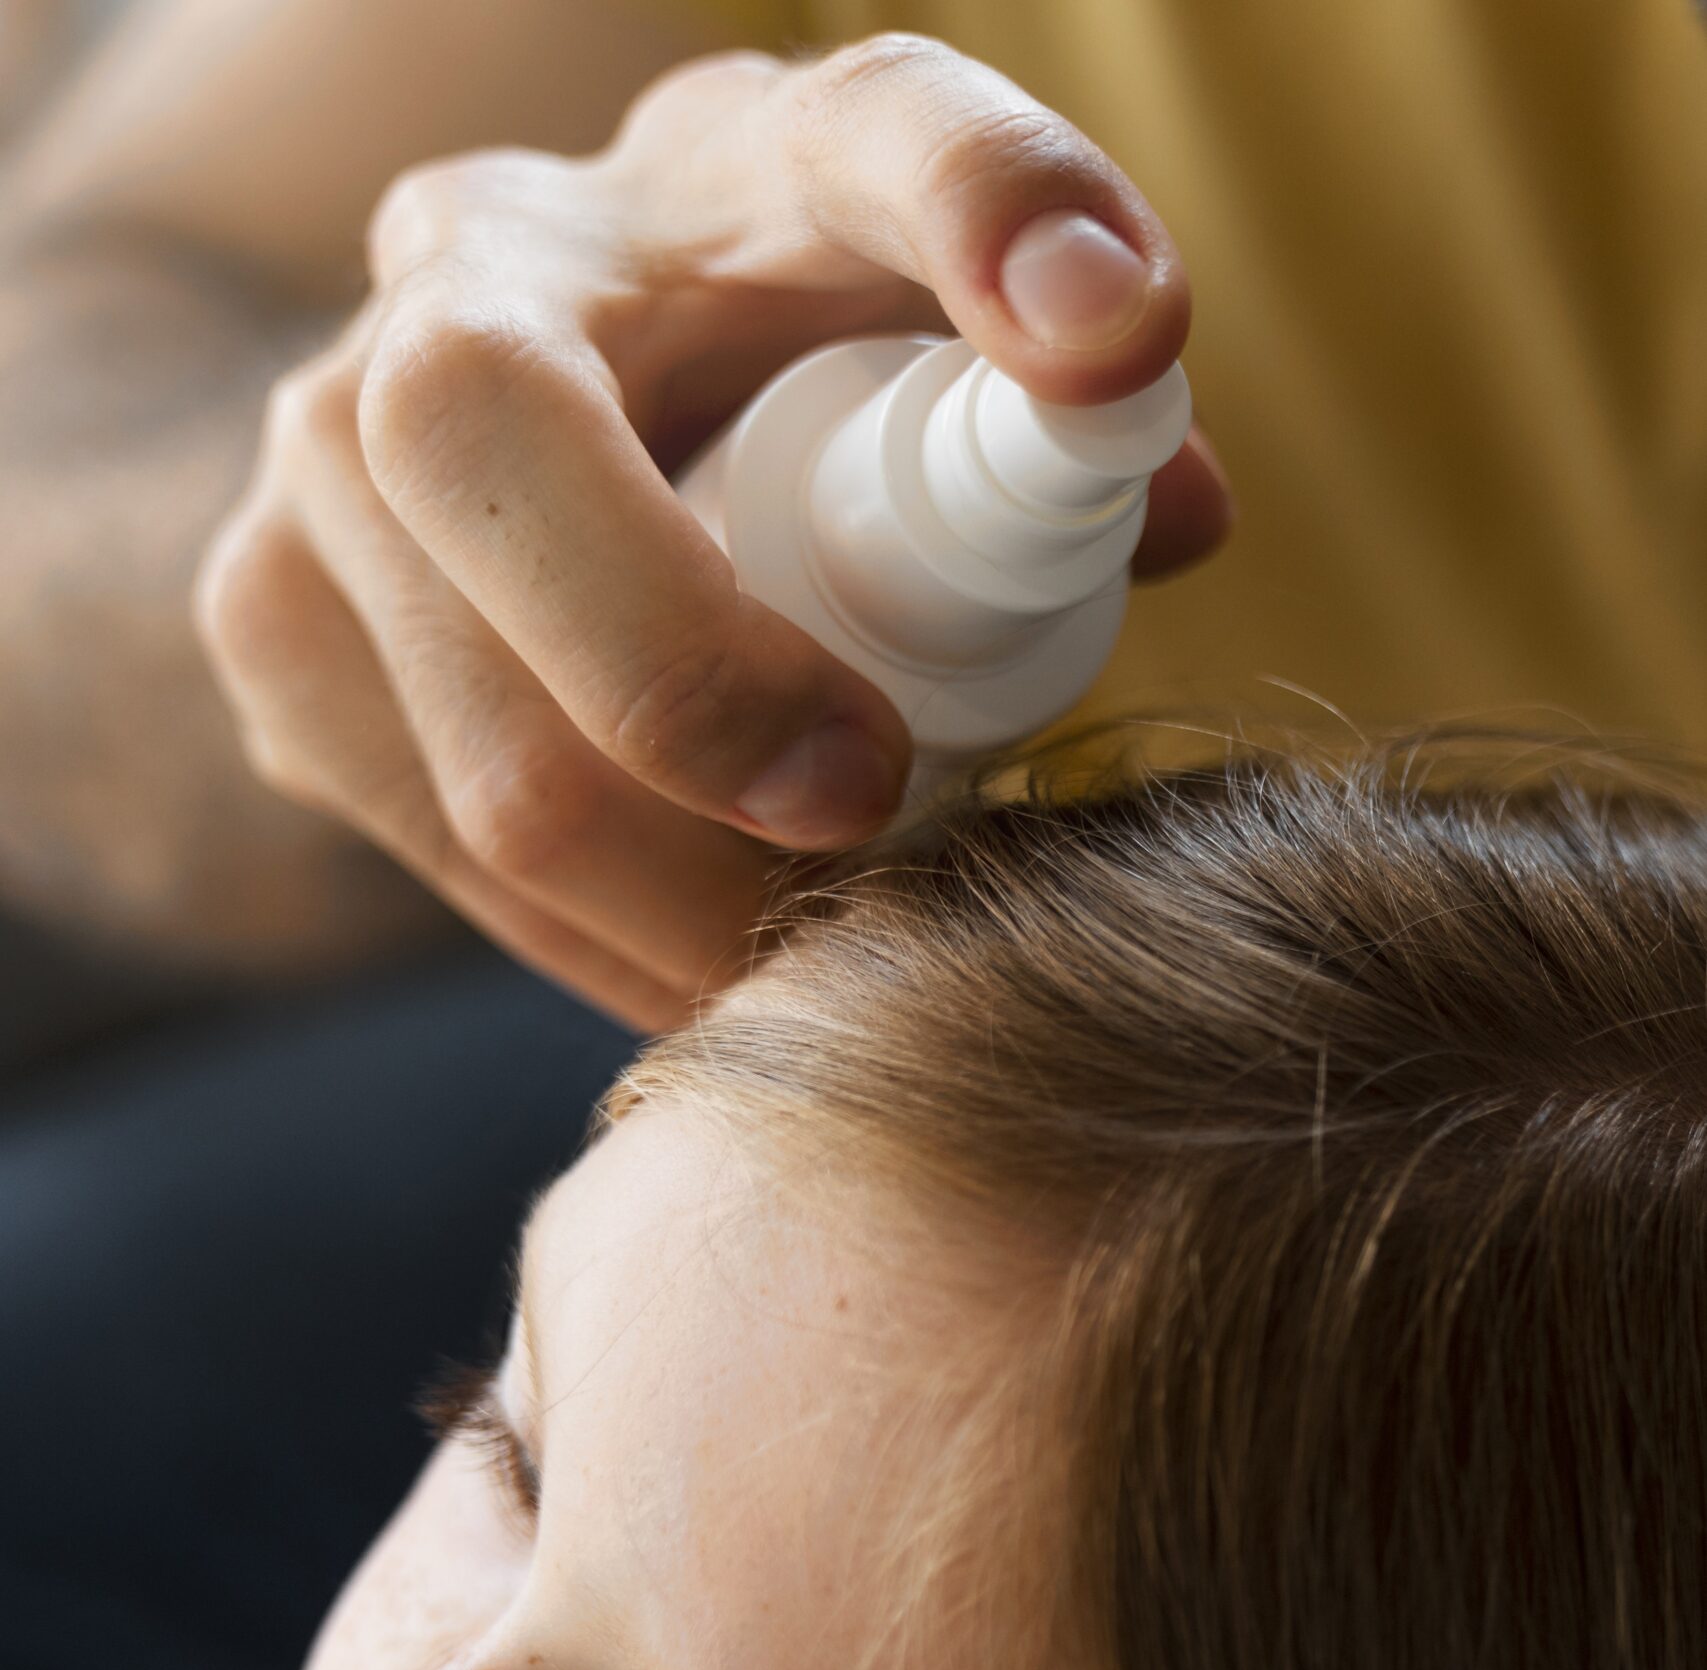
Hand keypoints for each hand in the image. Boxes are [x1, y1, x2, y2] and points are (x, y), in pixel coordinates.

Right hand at [194, 38, 1231, 1029]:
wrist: (487, 424)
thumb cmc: (782, 396)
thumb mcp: (933, 362)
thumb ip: (1070, 406)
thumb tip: (1175, 518)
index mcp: (708, 173)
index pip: (865, 132)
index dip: (988, 212)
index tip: (1107, 334)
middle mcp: (465, 267)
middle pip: (491, 444)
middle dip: (702, 692)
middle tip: (870, 823)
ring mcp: (319, 451)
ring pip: (481, 738)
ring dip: (683, 900)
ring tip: (822, 963)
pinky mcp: (266, 628)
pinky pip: (447, 849)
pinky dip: (604, 946)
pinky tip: (707, 964)